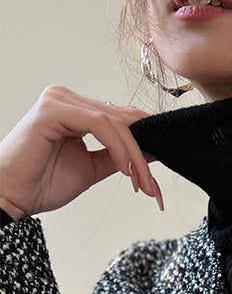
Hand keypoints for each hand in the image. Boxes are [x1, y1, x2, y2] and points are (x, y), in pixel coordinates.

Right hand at [0, 85, 160, 219]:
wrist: (12, 196)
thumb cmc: (42, 182)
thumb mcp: (92, 168)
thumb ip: (119, 157)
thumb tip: (152, 150)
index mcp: (75, 109)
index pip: (120, 118)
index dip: (144, 143)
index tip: (155, 177)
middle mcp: (67, 98)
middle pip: (121, 120)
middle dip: (143, 155)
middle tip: (153, 188)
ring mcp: (59, 100)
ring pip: (114, 122)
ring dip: (134, 156)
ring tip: (142, 184)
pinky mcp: (53, 109)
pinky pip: (99, 124)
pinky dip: (118, 148)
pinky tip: (125, 170)